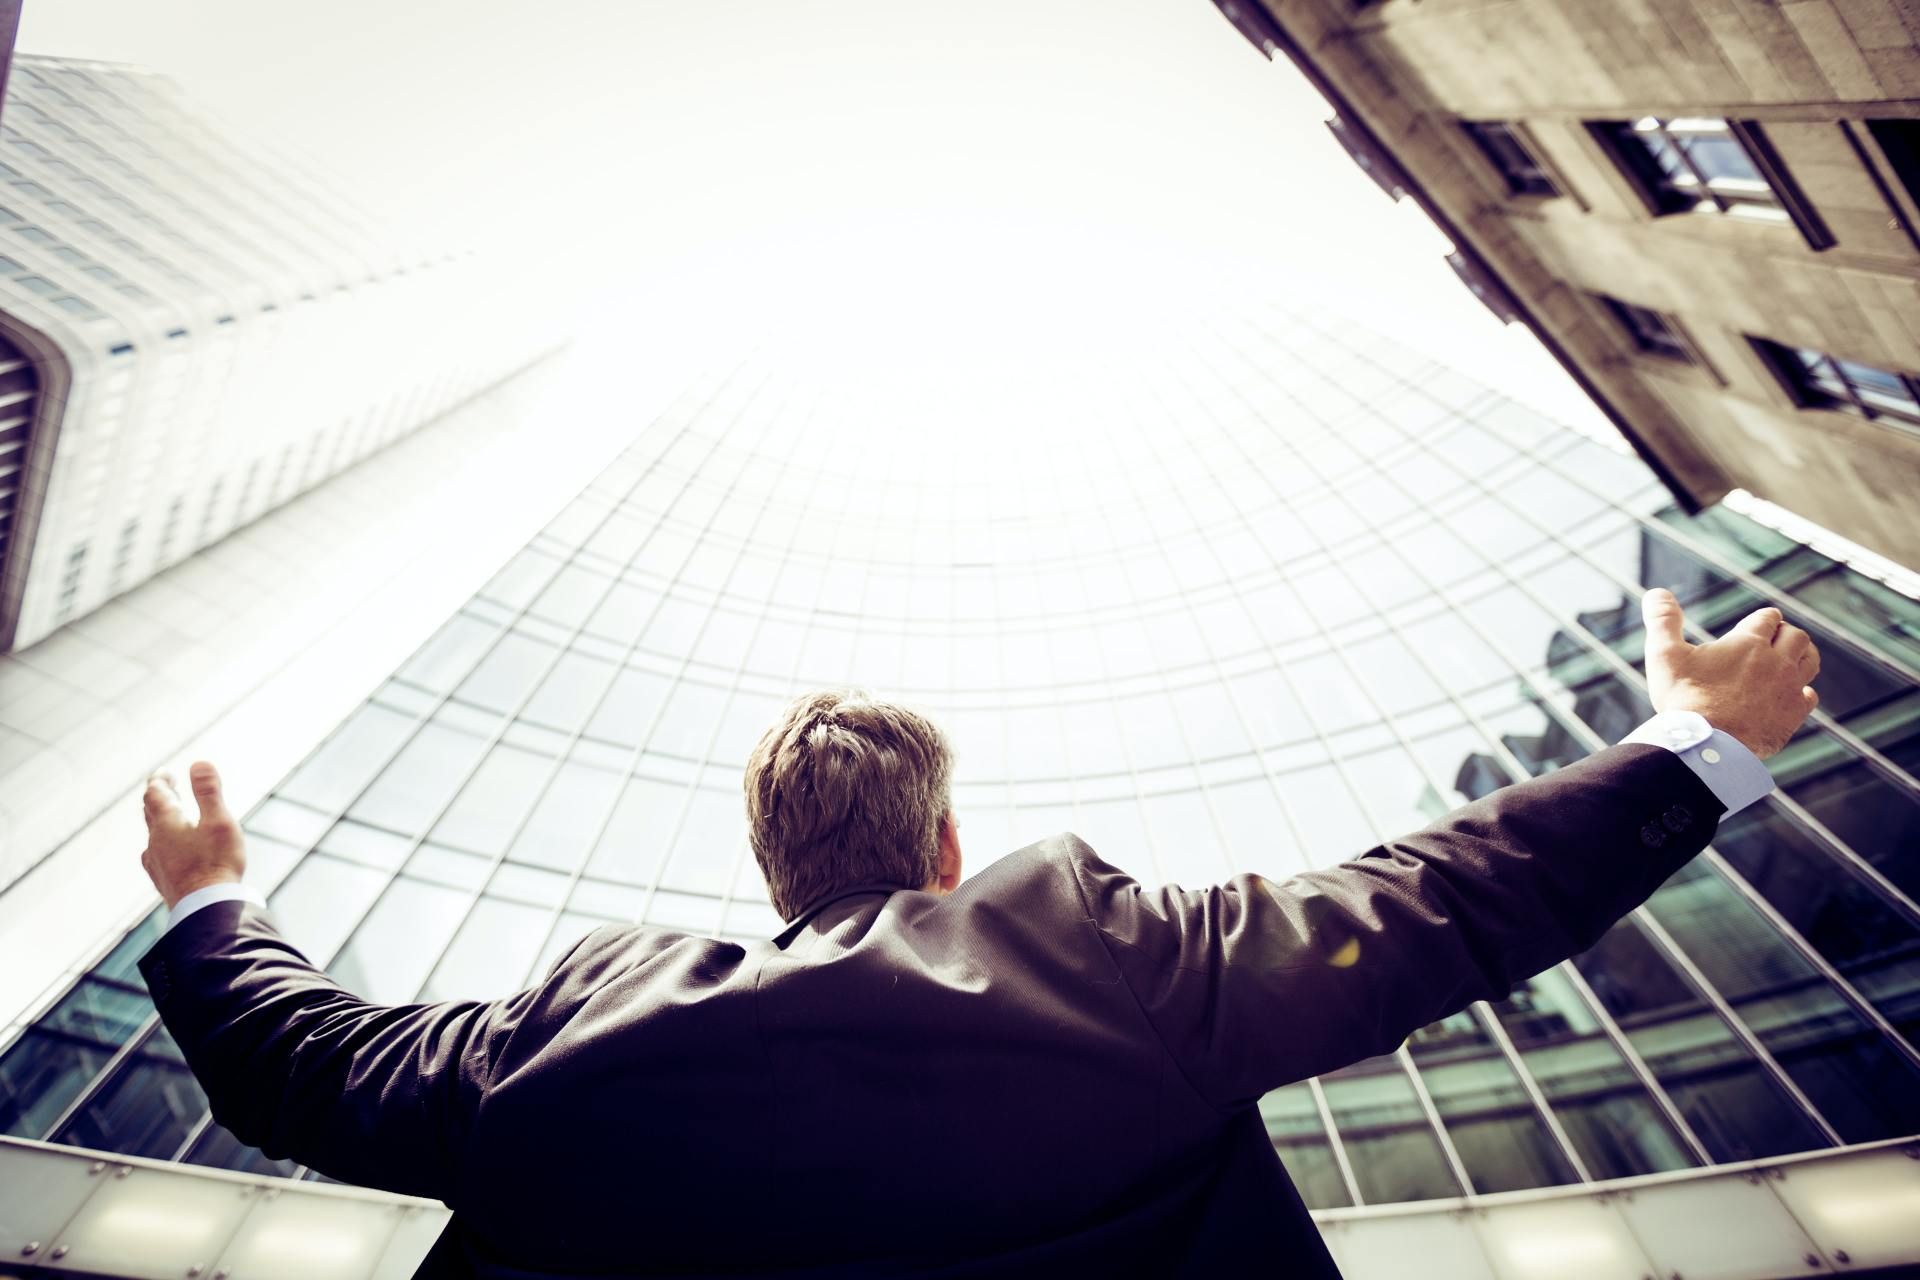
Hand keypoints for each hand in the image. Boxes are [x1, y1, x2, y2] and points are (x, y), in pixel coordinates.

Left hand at [141, 761, 247, 908]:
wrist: (206, 908)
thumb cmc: (216, 863)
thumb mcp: (219, 821)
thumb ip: (208, 792)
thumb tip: (198, 762)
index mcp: (167, 823)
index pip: (155, 794)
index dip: (160, 780)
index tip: (165, 772)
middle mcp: (155, 841)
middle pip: (150, 813)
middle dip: (157, 797)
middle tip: (165, 786)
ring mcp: (157, 862)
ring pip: (152, 835)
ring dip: (158, 820)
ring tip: (167, 816)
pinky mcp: (163, 880)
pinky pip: (155, 855)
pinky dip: (160, 843)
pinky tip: (163, 852)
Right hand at [1641, 588, 1819, 758]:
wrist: (1706, 744)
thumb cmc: (1683, 698)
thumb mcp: (1664, 655)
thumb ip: (1663, 620)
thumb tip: (1655, 592)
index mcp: (1749, 642)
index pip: (1768, 618)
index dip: (1762, 618)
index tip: (1755, 623)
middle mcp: (1777, 661)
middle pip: (1795, 636)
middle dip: (1784, 633)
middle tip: (1772, 639)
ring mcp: (1788, 688)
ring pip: (1809, 661)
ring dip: (1802, 655)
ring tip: (1790, 658)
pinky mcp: (1793, 715)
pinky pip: (1809, 696)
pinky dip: (1803, 691)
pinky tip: (1791, 694)